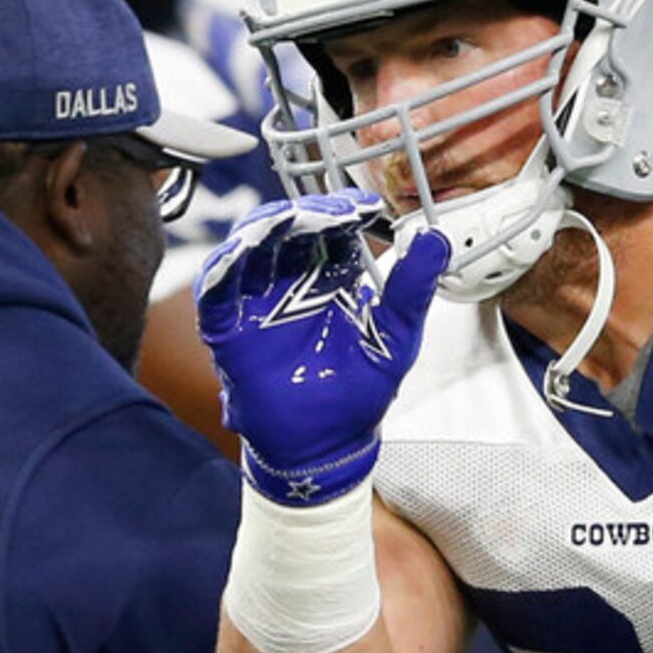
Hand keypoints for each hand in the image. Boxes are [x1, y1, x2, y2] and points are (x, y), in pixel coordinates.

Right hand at [192, 192, 449, 505]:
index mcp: (331, 277)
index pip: (330, 228)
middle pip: (287, 228)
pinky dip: (221, 270)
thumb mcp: (395, 337)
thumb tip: (436, 238)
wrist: (324, 446)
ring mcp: (257, 303)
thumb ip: (413, 288)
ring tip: (284, 221)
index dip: (343, 210)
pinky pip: (216, 293)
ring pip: (248, 249)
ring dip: (262, 230)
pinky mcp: (229, 330)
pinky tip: (238, 255)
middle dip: (304, 213)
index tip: (363, 206)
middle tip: (326, 212)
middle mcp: (291, 281)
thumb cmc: (359, 393)